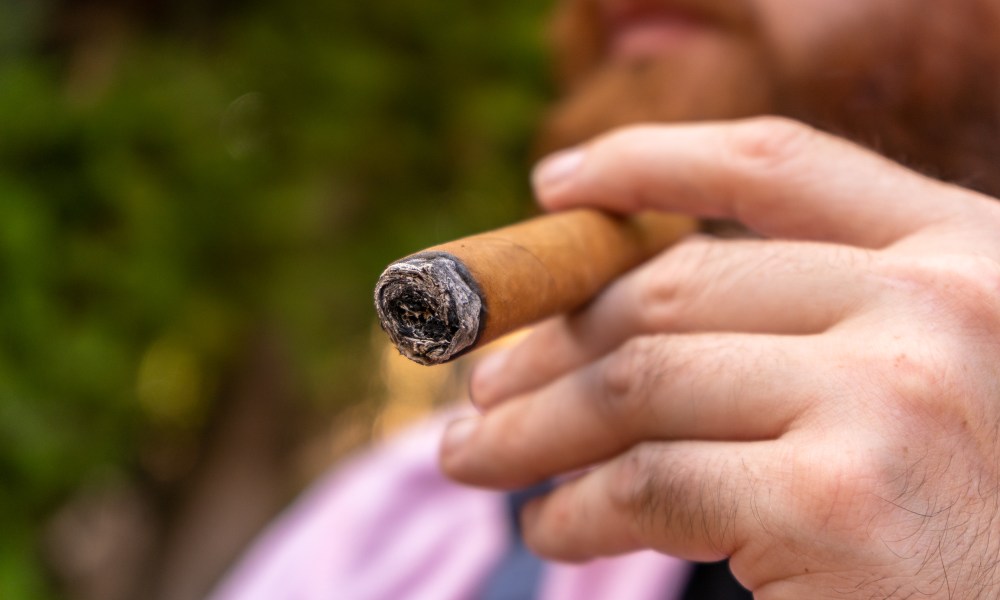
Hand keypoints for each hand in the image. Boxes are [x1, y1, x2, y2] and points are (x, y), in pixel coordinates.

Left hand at [439, 117, 999, 597]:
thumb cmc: (960, 528)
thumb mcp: (909, 383)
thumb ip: (800, 323)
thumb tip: (604, 305)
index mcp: (964, 255)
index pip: (776, 167)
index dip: (648, 162)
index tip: (554, 185)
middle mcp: (940, 307)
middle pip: (677, 287)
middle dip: (553, 340)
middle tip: (484, 387)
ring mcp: (893, 397)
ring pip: (641, 381)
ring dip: (534, 427)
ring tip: (479, 455)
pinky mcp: (838, 503)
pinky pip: (651, 483)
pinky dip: (579, 511)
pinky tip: (556, 531)